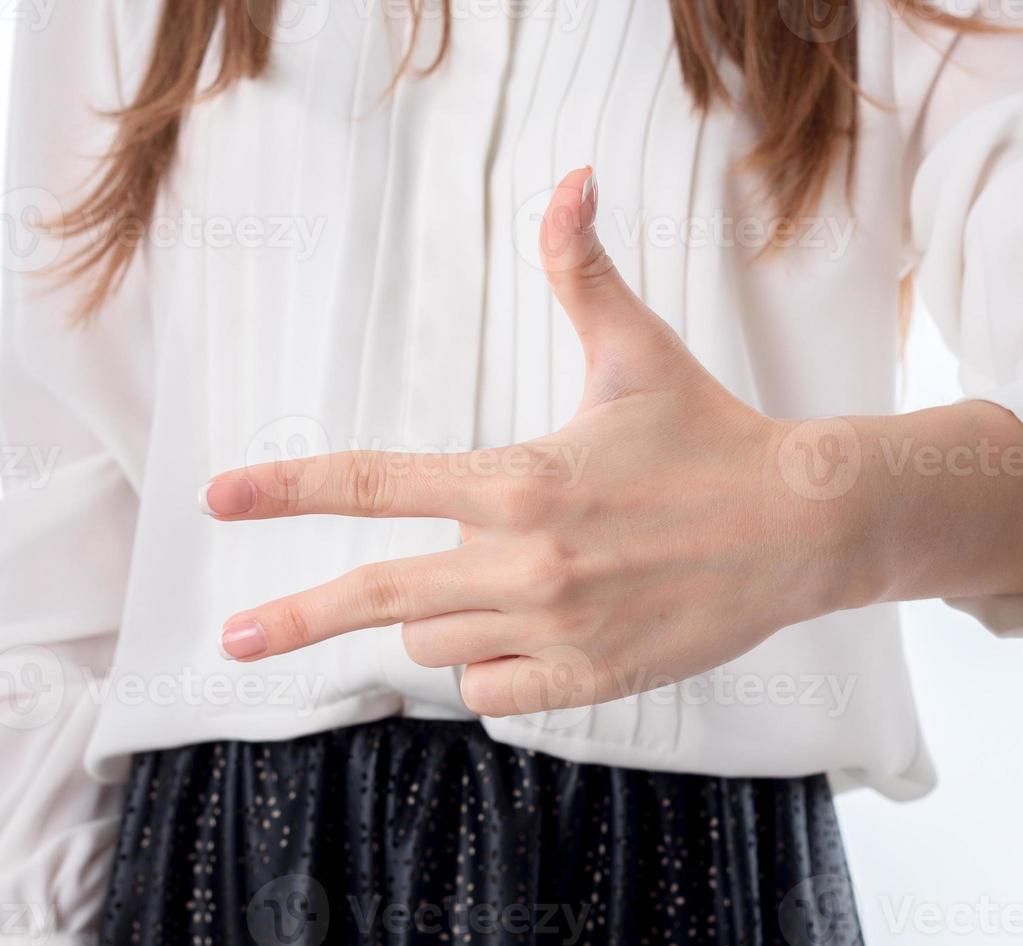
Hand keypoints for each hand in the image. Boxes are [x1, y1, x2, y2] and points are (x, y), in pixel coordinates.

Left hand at [201, 167, 856, 715]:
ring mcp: (557, 631)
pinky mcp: (588, 681)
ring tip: (514, 578)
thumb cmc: (712, 435)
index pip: (380, 483)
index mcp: (521, 478)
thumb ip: (581, 270)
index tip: (220, 498)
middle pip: (378, 597)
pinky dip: (493, 666)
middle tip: (233, 639)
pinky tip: (540, 631)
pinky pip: (488, 690)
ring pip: (437, 641)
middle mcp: (527, 562)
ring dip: (447, 613)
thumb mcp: (638, 351)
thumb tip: (570, 177)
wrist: (802, 527)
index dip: (290, 489)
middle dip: (298, 618)